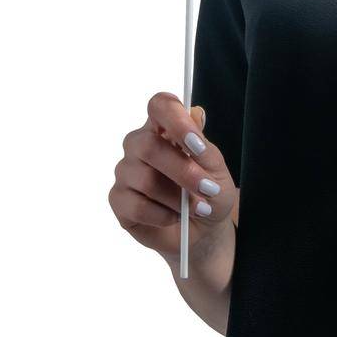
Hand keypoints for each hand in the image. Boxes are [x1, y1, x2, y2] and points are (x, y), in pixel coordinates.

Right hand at [109, 92, 238, 256]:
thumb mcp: (216, 171)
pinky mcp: (119, 200)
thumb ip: (204, 146)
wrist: (202, 230)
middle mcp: (140, 145)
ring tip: (197, 208)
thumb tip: (196, 113)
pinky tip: (175, 216)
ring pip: (144, 179)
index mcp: (165, 128)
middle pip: (147, 145)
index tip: (196, 144)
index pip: (160, 105)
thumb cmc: (209, 193)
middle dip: (182, 171)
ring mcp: (126, 172)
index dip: (175, 120)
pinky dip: (163, 215)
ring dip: (177, 198)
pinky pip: (137, 206)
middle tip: (208, 189)